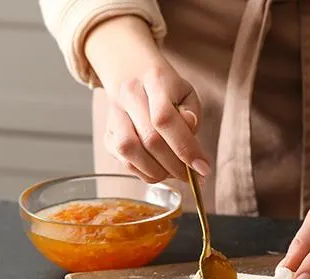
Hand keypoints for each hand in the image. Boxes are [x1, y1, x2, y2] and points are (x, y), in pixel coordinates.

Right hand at [85, 16, 209, 182]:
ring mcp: (114, 115)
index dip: (185, 147)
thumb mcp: (186, 92)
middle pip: (150, 139)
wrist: (130, 71)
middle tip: (193, 175)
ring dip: (158, 171)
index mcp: (155, 80)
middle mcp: (130, 95)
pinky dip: (145, 172)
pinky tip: (160, 169)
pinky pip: (124, 161)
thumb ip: (192, 113)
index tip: (203, 168)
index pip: (165, 118)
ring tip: (175, 172)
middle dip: (176, 166)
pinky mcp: (107, 134)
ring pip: (131, 152)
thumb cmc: (165, 87)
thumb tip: (190, 134)